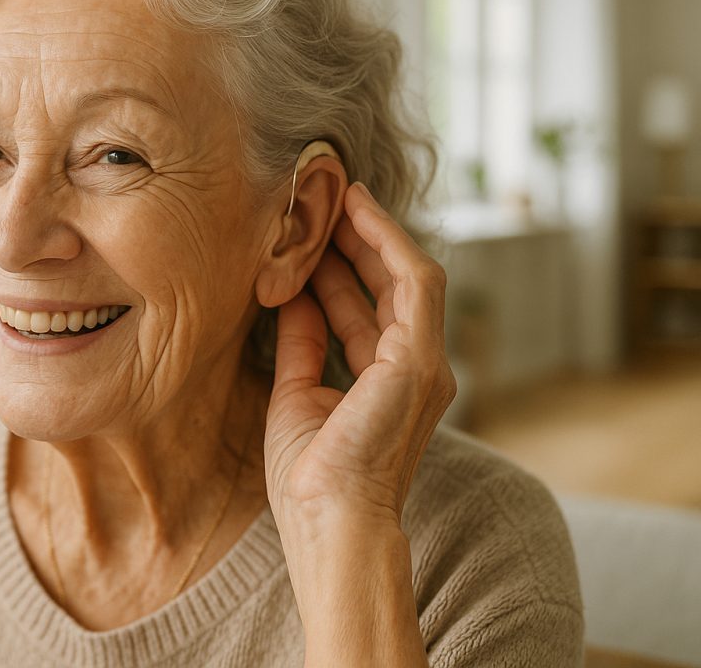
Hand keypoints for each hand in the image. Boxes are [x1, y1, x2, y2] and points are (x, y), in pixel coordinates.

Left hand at [263, 182, 456, 524]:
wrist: (329, 523)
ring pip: (405, 274)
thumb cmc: (310, 477)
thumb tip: (292, 296)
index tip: (312, 232)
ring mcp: (424, 364)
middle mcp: (414, 368)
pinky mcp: (420, 361)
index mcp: (387, 381)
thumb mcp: (295, 394)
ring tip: (336, 193)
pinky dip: (386, 242)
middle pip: (387, 285)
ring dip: (370, 232)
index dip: (342, 266)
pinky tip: (357, 214)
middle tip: (320, 199)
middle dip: (354, 240)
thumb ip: (301, 343)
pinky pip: (412, 282)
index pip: (368, 307)